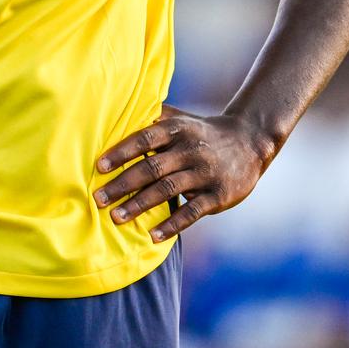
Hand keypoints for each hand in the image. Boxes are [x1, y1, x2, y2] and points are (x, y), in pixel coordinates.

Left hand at [95, 105, 276, 241]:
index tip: (100, 166)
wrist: (250, 142)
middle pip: (152, 167)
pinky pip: (192, 211)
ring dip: (139, 205)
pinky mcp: (219, 195)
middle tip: (98, 198)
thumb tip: (116, 112)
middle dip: (123, 184)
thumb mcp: (182, 119)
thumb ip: (153, 117)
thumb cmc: (203, 132)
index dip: (122, 151)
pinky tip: (152, 235)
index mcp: (178, 129)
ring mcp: (205, 173)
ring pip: (168, 190)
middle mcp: (190, 149)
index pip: (145, 138)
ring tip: (116, 217)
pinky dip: (172, 224)